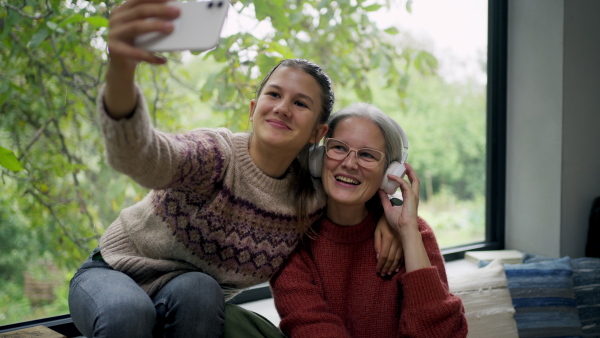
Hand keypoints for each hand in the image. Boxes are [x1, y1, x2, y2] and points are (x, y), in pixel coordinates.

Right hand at [104, 0, 179, 117]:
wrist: (121, 65)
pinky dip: (150, 56)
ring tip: (171, 28)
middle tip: (177, 12)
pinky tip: (163, 60)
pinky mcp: (114, 49)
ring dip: (155, 26)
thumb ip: (153, 21)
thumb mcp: (144, 30)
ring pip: (136, 27)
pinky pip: (135, 52)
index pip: (139, 0)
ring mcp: (114, 33)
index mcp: (123, 10)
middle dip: (159, 10)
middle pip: (140, 11)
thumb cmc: (136, 44)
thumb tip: (175, 16)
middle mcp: (116, 19)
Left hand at [374, 216, 402, 275]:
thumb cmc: (383, 222)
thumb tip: (377, 257)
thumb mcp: (377, 230)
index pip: (383, 256)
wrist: (396, 213)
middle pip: (390, 259)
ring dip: (392, 267)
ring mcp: (403, 243)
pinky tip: (396, 269)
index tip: (377, 270)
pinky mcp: (406, 243)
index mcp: (388, 238)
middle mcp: (396, 242)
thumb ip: (377, 243)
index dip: (380, 265)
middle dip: (386, 268)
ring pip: (397, 259)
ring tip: (388, 273)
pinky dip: (399, 263)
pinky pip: (403, 256)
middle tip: (382, 274)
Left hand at [379, 163, 430, 271]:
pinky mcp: (411, 198)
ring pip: (415, 180)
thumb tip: (380, 191)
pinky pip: (405, 185)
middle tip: (404, 164)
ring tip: (404, 165)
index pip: (408, 185)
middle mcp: (413, 196)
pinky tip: (391, 177)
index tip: (397, 173)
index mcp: (409, 199)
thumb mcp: (388, 208)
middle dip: (411, 172)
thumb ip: (385, 199)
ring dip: (409, 172)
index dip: (404, 178)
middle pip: (415, 181)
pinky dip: (398, 180)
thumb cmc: (398, 222)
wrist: (403, 229)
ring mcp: (414, 197)